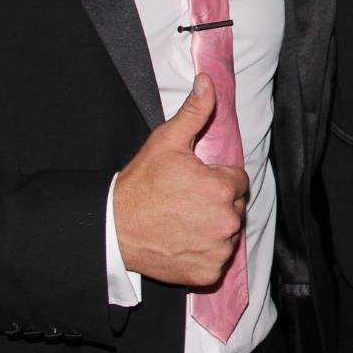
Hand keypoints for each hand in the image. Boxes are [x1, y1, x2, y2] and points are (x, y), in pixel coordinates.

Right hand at [112, 75, 248, 287]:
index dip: (217, 178)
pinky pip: (218, 259)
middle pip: (235, 207)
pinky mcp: (207, 272)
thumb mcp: (167, 142)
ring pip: (228, 233)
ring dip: (213, 228)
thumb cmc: (142, 184)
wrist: (115, 228)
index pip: (238, 180)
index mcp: (222, 188)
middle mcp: (226, 221)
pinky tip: (184, 242)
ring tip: (184, 221)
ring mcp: (218, 250)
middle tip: (186, 201)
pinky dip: (205, 253)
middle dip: (217, 202)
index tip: (195, 181)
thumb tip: (208, 80)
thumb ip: (195, 111)